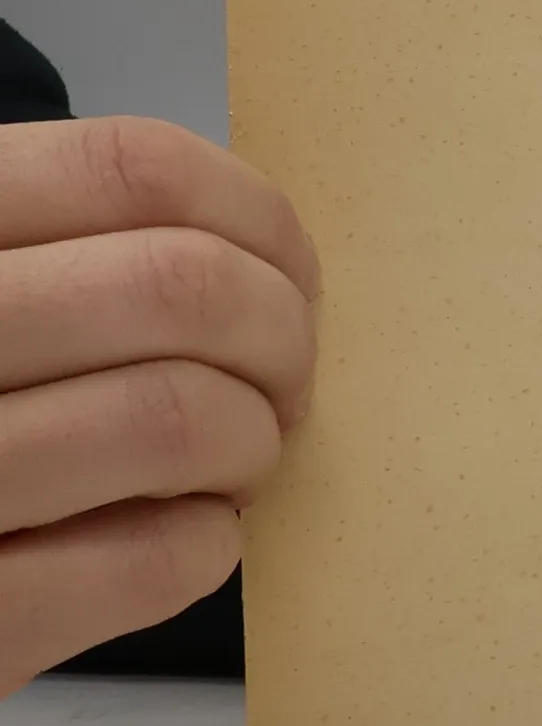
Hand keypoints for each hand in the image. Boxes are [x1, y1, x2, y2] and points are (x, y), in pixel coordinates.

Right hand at [0, 118, 318, 693]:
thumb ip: (65, 253)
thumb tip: (263, 257)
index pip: (136, 167)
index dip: (259, 223)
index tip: (291, 281)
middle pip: (179, 285)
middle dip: (279, 340)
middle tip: (283, 390)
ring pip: (174, 415)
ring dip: (250, 443)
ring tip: (232, 467)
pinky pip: (150, 559)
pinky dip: (205, 545)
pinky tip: (185, 539)